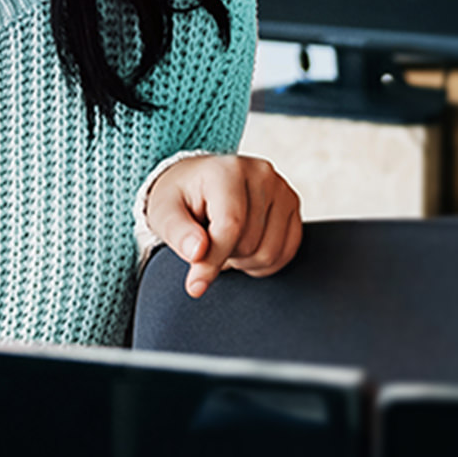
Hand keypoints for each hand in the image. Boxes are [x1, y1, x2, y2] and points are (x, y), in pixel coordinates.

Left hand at [145, 154, 302, 297]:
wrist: (199, 181)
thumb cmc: (181, 197)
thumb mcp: (164, 212)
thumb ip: (178, 234)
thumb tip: (197, 253)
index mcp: (227, 171)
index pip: (230, 226)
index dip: (212, 261)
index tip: (195, 285)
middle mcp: (261, 174)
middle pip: (250, 244)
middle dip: (225, 256)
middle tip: (209, 243)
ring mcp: (282, 188)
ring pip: (270, 253)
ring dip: (244, 260)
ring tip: (227, 243)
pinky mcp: (293, 204)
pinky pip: (286, 252)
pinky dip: (264, 262)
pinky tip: (246, 247)